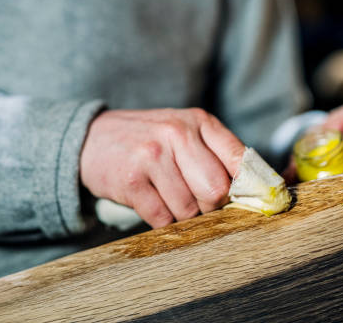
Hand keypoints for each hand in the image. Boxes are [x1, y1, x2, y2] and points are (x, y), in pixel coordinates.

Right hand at [79, 108, 244, 228]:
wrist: (91, 138)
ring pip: (188, 209)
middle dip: (212, 207)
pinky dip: (162, 221)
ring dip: (183, 216)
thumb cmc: (147, 140)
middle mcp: (177, 133)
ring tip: (169, 200)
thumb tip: (252, 191)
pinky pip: (162, 218)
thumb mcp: (183, 131)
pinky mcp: (131, 180)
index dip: (248, 187)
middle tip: (200, 205)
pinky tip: (153, 205)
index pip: (240, 159)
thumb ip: (215, 153)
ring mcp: (152, 156)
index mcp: (199, 121)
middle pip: (216, 190)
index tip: (248, 203)